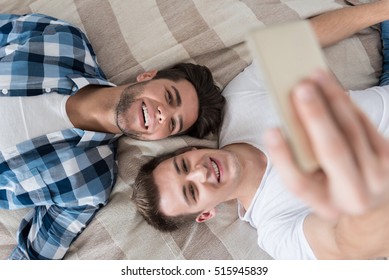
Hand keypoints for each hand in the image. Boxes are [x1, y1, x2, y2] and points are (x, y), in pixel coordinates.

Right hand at [264, 70, 388, 219]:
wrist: (370, 204)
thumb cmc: (329, 186)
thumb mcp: (311, 185)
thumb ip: (297, 161)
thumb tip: (292, 117)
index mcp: (324, 205)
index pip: (299, 184)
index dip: (283, 156)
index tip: (270, 130)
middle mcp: (352, 196)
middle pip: (332, 152)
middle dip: (316, 116)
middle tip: (300, 88)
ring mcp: (378, 177)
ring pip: (353, 131)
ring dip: (333, 100)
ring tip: (316, 76)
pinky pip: (366, 125)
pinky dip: (348, 104)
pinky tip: (333, 88)